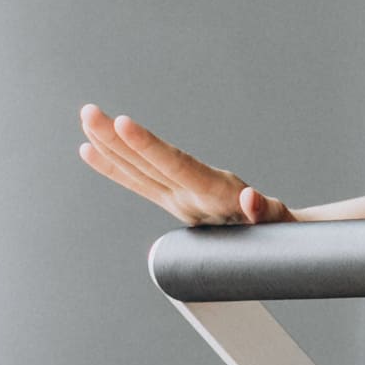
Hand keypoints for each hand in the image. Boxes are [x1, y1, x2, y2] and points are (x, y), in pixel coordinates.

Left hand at [77, 105, 295, 225]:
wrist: (268, 252)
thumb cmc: (278, 231)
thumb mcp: (278, 222)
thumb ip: (265, 211)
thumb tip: (250, 198)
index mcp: (211, 199)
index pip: (175, 167)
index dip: (148, 147)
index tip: (123, 124)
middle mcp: (187, 200)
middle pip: (145, 167)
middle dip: (114, 139)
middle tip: (88, 112)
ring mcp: (177, 200)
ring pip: (137, 172)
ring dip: (108, 145)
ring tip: (86, 119)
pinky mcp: (173, 200)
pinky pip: (137, 181)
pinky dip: (113, 165)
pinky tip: (90, 149)